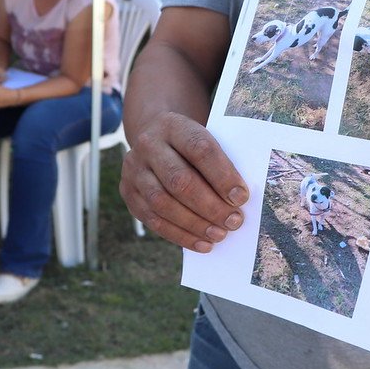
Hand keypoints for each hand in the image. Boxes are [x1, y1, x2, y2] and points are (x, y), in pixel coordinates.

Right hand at [119, 111, 247, 252]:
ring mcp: (133, 169)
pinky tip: (202, 244)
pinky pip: (152, 220)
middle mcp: (148, 145)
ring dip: (195, 223)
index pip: (199, 149)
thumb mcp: (203, 139)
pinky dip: (180, 235)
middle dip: (210, 205)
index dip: (222, 175)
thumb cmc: (190, 147)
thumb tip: (239, 199)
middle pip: (179, 179)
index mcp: (172, 125)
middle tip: (234, 221)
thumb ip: (219, 163)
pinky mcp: (128, 192)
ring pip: (162, 202)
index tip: (241, 197)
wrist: (154, 139)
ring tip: (219, 234)